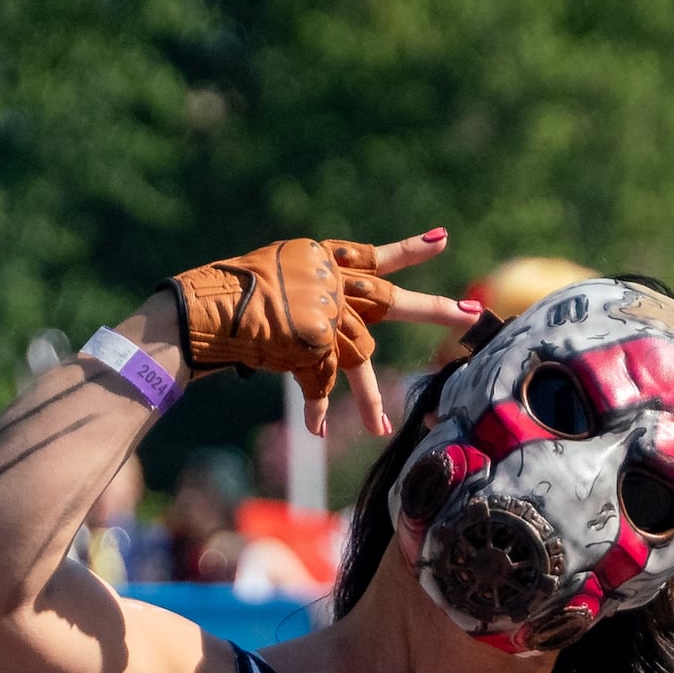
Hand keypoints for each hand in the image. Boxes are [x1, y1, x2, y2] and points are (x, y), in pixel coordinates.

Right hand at [169, 230, 477, 435]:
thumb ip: (309, 296)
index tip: (442, 240)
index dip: (408, 250)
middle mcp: (330, 284)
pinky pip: (319, 383)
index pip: (373, 258)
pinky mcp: (312, 341)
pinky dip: (316, 408)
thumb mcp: (276, 281)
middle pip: (390, 301)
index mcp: (321, 261)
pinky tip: (318, 432)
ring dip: (368, 399)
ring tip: (380, 429)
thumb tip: (329, 328)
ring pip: (358, 359)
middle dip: (432, 310)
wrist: (203, 308)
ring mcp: (323, 313)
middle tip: (470, 315)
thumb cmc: (228, 294)